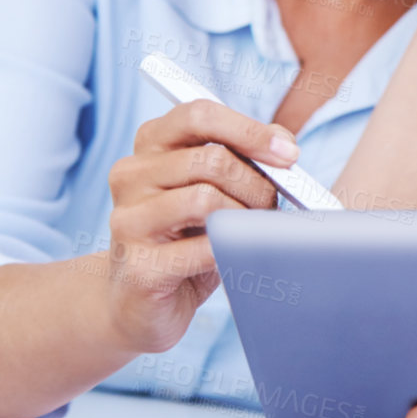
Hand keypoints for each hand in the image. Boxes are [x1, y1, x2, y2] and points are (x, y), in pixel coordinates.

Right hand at [104, 101, 295, 353]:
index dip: (250, 131)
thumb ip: (246, 155)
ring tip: (249, 231)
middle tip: (271, 206)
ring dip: (244, 217)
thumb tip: (284, 142)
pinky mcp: (137, 266)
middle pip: (212, 160)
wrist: (138, 303)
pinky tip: (234, 256)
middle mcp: (130, 174)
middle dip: (256, 184)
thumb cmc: (187, 236)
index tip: (289, 154)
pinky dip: (231, 249)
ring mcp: (127, 220)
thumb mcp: (217, 187)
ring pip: (206, 200)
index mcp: (150, 143)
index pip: (198, 114)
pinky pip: (203, 248)